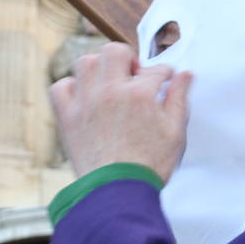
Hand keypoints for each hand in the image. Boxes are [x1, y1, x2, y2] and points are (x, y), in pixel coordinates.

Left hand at [49, 42, 192, 182]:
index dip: (164, 73)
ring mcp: (86, 102)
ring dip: (98, 68)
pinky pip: (60, 87)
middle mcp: (110, 92)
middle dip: (127, 58)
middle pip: (114, 51)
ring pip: (85, 62)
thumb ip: (179, 99)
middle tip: (133, 75)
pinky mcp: (68, 117)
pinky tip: (83, 97)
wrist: (117, 192)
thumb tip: (184, 76)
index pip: (154, 69)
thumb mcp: (175, 132)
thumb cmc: (147, 166)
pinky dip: (70, 87)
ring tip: (107, 82)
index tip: (164, 79)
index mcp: (140, 94)